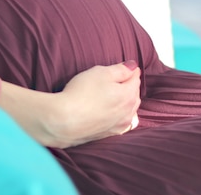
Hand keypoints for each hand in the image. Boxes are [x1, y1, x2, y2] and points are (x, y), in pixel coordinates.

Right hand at [0, 61, 140, 148]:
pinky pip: (121, 122)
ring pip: (129, 109)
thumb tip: (133, 66)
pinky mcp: (109, 134)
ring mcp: (119, 125)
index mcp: (129, 95)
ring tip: (114, 94)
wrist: (64, 122)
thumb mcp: (101, 73)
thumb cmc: (81, 94)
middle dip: (128, 85)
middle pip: (134, 94)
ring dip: (125, 101)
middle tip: (117, 78)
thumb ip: (120, 69)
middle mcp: (128, 112)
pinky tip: (112, 112)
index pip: (135, 78)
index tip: (123, 66)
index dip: (129, 69)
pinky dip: (120, 115)